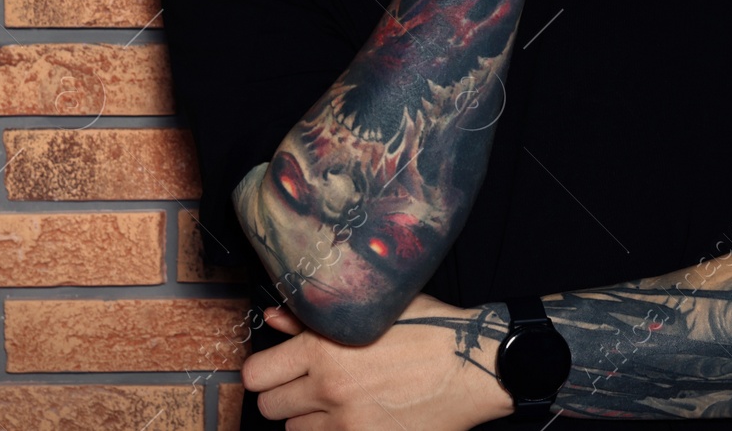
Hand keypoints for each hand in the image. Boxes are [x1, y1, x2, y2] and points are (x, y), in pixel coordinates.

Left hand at [244, 291, 513, 430]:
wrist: (474, 366)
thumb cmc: (431, 330)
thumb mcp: (375, 310)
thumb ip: (315, 317)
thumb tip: (274, 315)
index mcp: (324, 347)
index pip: (257, 374)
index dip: (266, 370)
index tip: (280, 368)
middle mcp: (328, 387)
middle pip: (269, 407)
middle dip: (284, 395)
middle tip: (307, 385)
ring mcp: (346, 422)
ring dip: (308, 419)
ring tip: (337, 402)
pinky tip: (356, 417)